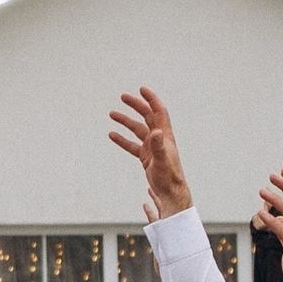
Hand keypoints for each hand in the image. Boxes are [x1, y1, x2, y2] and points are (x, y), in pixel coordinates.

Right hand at [108, 87, 192, 219]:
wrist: (171, 192)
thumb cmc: (169, 177)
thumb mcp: (162, 161)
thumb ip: (159, 146)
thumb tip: (156, 131)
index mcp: (165, 136)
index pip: (158, 112)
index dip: (151, 99)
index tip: (141, 89)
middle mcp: (159, 138)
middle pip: (147, 117)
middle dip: (136, 105)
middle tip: (122, 97)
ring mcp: (152, 147)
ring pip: (137, 130)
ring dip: (125, 121)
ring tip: (111, 113)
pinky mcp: (146, 157)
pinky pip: (132, 145)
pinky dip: (122, 139)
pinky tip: (112, 135)